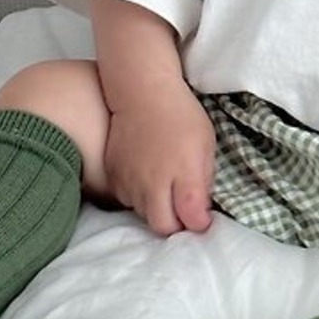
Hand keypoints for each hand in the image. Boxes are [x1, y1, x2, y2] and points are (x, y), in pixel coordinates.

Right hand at [101, 85, 215, 238]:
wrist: (142, 92)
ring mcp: (130, 182)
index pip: (192, 221)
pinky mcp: (113, 176)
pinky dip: (137, 196)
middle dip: (176, 224)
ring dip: (156, 209)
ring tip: (163, 186)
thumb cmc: (181, 115)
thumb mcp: (205, 145)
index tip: (202, 217)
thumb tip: (201, 213)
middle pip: (163, 226)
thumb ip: (204, 181)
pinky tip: (145, 178)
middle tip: (182, 209)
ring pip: (143, 214)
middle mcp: (154, 184)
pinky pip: (126, 199)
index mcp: (184, 176)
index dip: (199, 223)